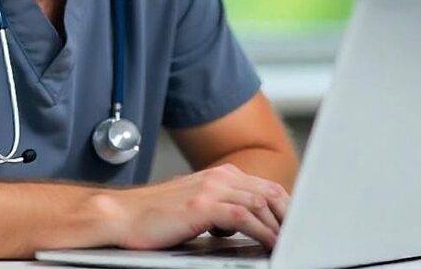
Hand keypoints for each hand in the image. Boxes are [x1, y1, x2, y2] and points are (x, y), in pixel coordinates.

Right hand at [102, 164, 289, 250]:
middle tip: (300, 237)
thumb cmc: (154, 216)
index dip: (285, 208)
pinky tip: (269, 244)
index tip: (297, 227)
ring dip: (279, 226)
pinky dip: (262, 231)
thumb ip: (220, 208)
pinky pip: (244, 217)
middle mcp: (218, 177)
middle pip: (270, 193)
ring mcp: (210, 189)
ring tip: (289, 244)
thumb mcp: (195, 206)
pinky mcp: (202, 206)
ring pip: (261, 203)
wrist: (120, 216)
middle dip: (289, 216)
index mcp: (219, 175)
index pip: (265, 189)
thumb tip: (246, 224)